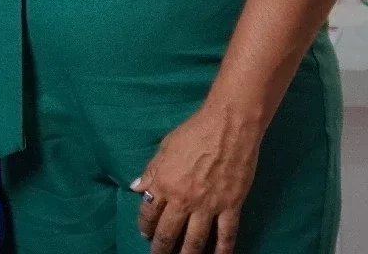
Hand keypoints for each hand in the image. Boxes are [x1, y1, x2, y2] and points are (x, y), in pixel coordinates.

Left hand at [132, 103, 264, 253]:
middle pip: (168, 232)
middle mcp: (183, 200)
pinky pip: (225, 235)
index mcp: (164, 183)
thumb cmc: (194, 131)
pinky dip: (221, 251)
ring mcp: (208, 206)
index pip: (149, 212)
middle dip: (160, 248)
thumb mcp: (165, 147)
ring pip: (194, 241)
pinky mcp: (231, 206)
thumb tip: (136, 188)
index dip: (145, 226)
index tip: (145, 233)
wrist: (229, 125)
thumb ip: (151, 171)